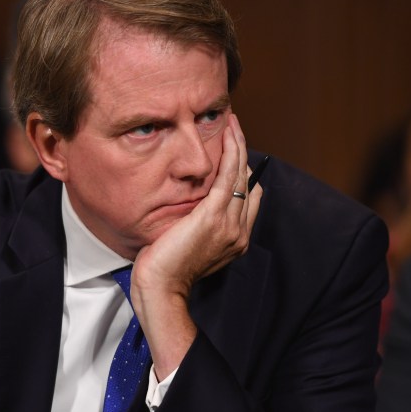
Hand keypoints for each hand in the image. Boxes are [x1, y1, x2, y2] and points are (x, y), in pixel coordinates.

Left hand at [131, 113, 261, 378]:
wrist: (161, 288)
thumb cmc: (166, 270)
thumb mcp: (188, 244)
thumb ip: (200, 226)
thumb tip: (197, 205)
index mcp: (236, 240)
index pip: (249, 199)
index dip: (243, 174)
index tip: (233, 153)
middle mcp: (239, 231)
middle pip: (249, 183)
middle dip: (242, 153)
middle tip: (234, 128)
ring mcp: (230, 224)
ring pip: (242, 174)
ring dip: (239, 145)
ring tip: (232, 123)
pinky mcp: (214, 215)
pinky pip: (230, 174)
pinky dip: (232, 150)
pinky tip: (229, 132)